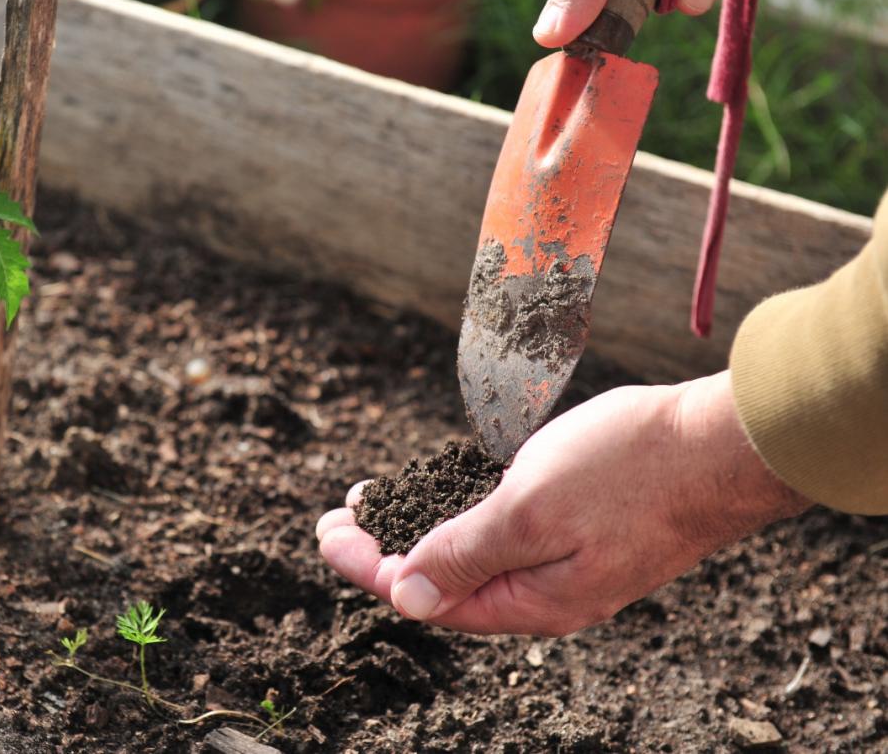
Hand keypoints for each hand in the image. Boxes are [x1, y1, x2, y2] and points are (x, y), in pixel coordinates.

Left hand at [316, 371, 809, 635]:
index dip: (370, 564)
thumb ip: (466, 554)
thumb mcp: (531, 511)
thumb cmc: (630, 472)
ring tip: (372, 505)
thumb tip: (406, 595)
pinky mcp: (579, 529)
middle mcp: (546, 592)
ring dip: (419, 528)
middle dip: (384, 550)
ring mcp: (565, 561)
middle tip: (336, 521)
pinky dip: (462, 512)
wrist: (720, 444)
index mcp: (533, 601)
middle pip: (445, 580)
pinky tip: (439, 488)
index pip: (428, 594)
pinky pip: (505, 532)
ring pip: (473, 554)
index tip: (326, 534)